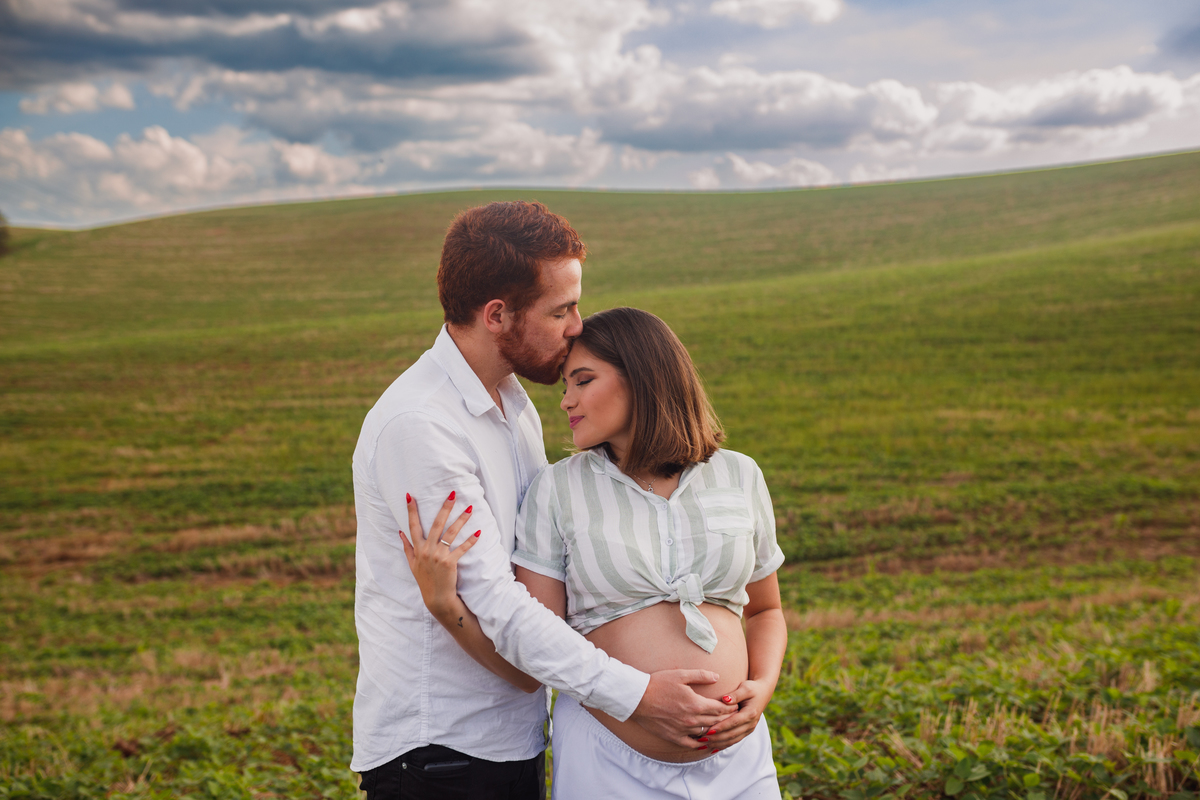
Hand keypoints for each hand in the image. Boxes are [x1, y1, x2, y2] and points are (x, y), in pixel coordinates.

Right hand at [398, 492, 478, 619]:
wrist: (436, 598)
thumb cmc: (424, 580)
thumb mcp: (412, 564)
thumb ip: (407, 547)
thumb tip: (400, 532)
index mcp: (417, 548)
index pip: (412, 525)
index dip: (411, 510)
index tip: (410, 495)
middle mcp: (427, 550)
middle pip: (436, 524)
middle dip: (445, 507)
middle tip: (452, 493)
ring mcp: (438, 556)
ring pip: (451, 533)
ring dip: (461, 519)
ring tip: (470, 508)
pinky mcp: (450, 563)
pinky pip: (462, 549)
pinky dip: (471, 541)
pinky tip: (478, 532)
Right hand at [631, 669, 734, 747]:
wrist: (637, 698)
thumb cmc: (658, 683)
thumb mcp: (681, 674)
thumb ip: (701, 675)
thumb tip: (717, 677)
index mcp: (696, 704)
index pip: (720, 709)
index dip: (730, 708)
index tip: (736, 706)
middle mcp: (692, 719)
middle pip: (716, 721)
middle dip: (727, 718)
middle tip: (735, 716)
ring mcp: (683, 730)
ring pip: (706, 732)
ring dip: (717, 730)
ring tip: (724, 727)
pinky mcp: (674, 737)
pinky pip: (692, 744)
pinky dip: (701, 743)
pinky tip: (706, 741)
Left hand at [701, 678, 772, 752]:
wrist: (763, 692)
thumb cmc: (753, 688)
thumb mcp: (746, 688)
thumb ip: (736, 694)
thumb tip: (724, 699)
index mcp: (750, 713)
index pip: (734, 722)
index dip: (721, 727)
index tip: (709, 730)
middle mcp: (751, 723)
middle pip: (732, 734)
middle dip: (717, 738)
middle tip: (702, 739)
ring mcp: (749, 729)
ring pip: (733, 740)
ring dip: (718, 743)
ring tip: (704, 744)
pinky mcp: (746, 731)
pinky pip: (734, 740)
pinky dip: (723, 745)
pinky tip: (712, 747)